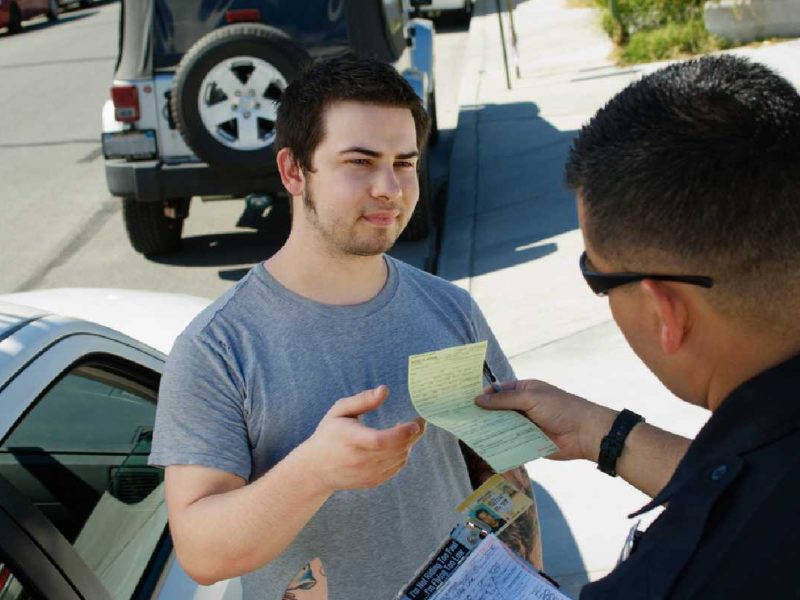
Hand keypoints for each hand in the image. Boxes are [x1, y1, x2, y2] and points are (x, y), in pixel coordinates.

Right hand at [299, 385, 424, 492]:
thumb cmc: (328, 434)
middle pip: (396, 450)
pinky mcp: (372, 481)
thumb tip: (384, 390)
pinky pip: (396, 468)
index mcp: (350, 439)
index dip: (402, 433)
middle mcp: (360, 460)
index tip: (414, 422)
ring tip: (404, 430)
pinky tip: (396, 444)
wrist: (315, 469)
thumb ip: (363, 400)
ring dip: (408, 444)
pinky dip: (402, 455)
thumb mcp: (340, 411)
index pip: (381, 441)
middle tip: (419, 421)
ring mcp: (367, 473)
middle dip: (413, 435)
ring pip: (400, 459)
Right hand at [475, 380, 614, 461]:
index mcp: (525, 391)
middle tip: (462, 420)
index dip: (484, 395)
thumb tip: (478, 399)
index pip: (499, 391)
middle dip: (483, 414)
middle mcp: (523, 407)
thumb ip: (504, 400)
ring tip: (468, 434)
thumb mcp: (531, 399)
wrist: (585, 434)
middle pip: (498, 410)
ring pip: (502, 427)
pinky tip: (483, 447)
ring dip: (489, 430)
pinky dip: (499, 445)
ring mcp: (525, 426)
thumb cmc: (560, 409)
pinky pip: (510, 443)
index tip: (465, 401)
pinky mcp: (528, 443)